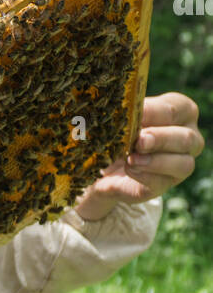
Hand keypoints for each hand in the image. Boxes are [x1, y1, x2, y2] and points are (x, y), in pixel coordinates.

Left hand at [72, 91, 203, 220]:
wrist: (103, 162)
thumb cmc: (120, 129)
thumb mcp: (122, 117)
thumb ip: (128, 113)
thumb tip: (123, 112)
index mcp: (181, 112)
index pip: (178, 108)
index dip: (156, 111)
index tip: (136, 114)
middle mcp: (189, 138)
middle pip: (186, 138)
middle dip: (161, 139)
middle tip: (140, 140)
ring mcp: (180, 164)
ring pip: (183, 164)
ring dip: (155, 161)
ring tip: (132, 159)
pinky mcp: (164, 184)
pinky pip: (161, 182)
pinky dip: (144, 176)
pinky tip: (129, 169)